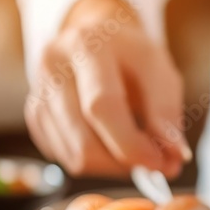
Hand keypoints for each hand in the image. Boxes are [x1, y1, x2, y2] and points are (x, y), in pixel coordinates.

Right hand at [25, 0, 189, 177]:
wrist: (99, 41)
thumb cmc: (134, 59)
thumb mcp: (161, 73)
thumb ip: (167, 114)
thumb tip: (174, 156)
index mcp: (86, 46)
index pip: (102, 107)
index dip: (132, 144)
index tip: (160, 163)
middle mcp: (52, 68)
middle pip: (84, 142)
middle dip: (124, 163)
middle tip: (153, 163)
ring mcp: (38, 93)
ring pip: (74, 158)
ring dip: (113, 168)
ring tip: (135, 151)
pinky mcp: (34, 116)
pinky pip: (66, 159)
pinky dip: (96, 164)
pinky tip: (112, 145)